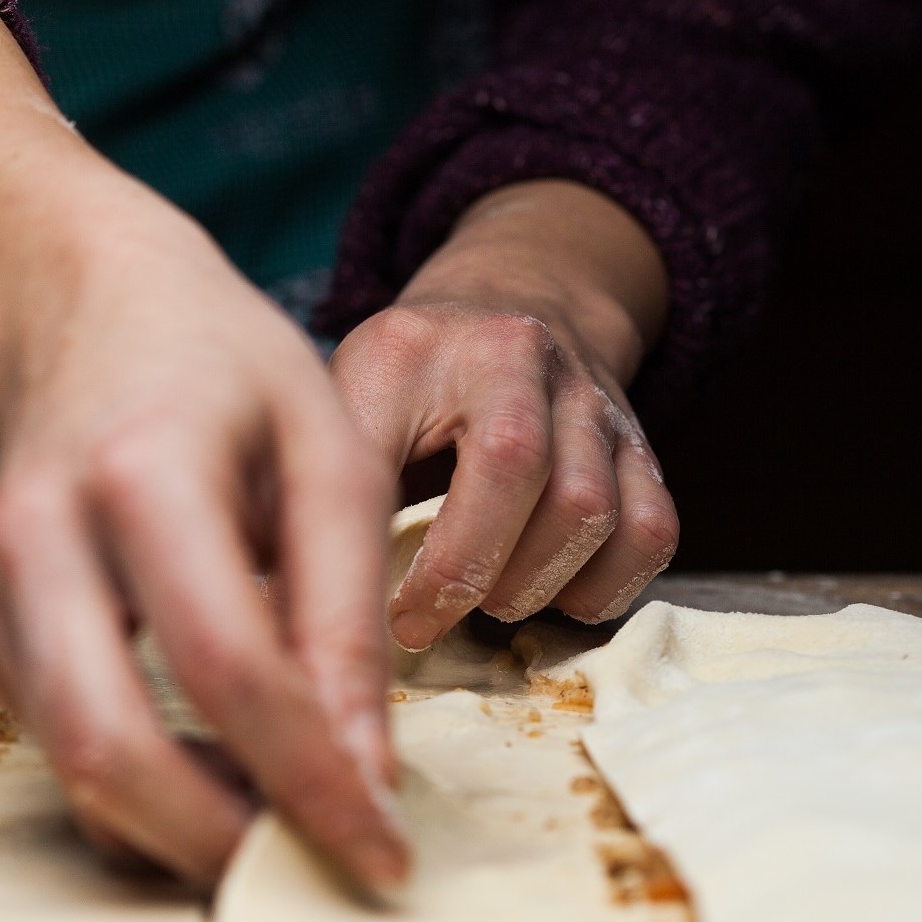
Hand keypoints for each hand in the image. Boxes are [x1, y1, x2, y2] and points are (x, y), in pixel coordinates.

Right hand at [0, 0, 404, 891]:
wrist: (83, 313)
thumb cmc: (228, 375)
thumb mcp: (329, 449)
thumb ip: (348, 608)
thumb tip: (363, 775)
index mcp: (142, 472)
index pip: (229, 667)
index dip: (311, 780)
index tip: (384, 853)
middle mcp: (42, 538)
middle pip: (109, 746)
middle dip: (217, 845)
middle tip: (317, 876)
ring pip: (71, 769)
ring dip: (180, 835)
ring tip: (287, 836)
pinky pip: (59, 749)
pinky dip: (142, 795)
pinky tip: (223, 777)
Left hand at [329, 181, 679, 648]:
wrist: (515, 300)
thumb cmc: (405, 380)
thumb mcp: (341, 399)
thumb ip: (307, 481)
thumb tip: (270, 607)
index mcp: (420, 347)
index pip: (408, 451)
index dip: (422, 560)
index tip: (385, 620)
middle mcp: (520, 357)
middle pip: (526, 475)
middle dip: (473, 573)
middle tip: (428, 619)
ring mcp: (593, 399)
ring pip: (593, 510)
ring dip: (536, 584)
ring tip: (489, 602)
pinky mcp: (642, 444)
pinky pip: (651, 532)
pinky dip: (605, 587)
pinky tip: (554, 595)